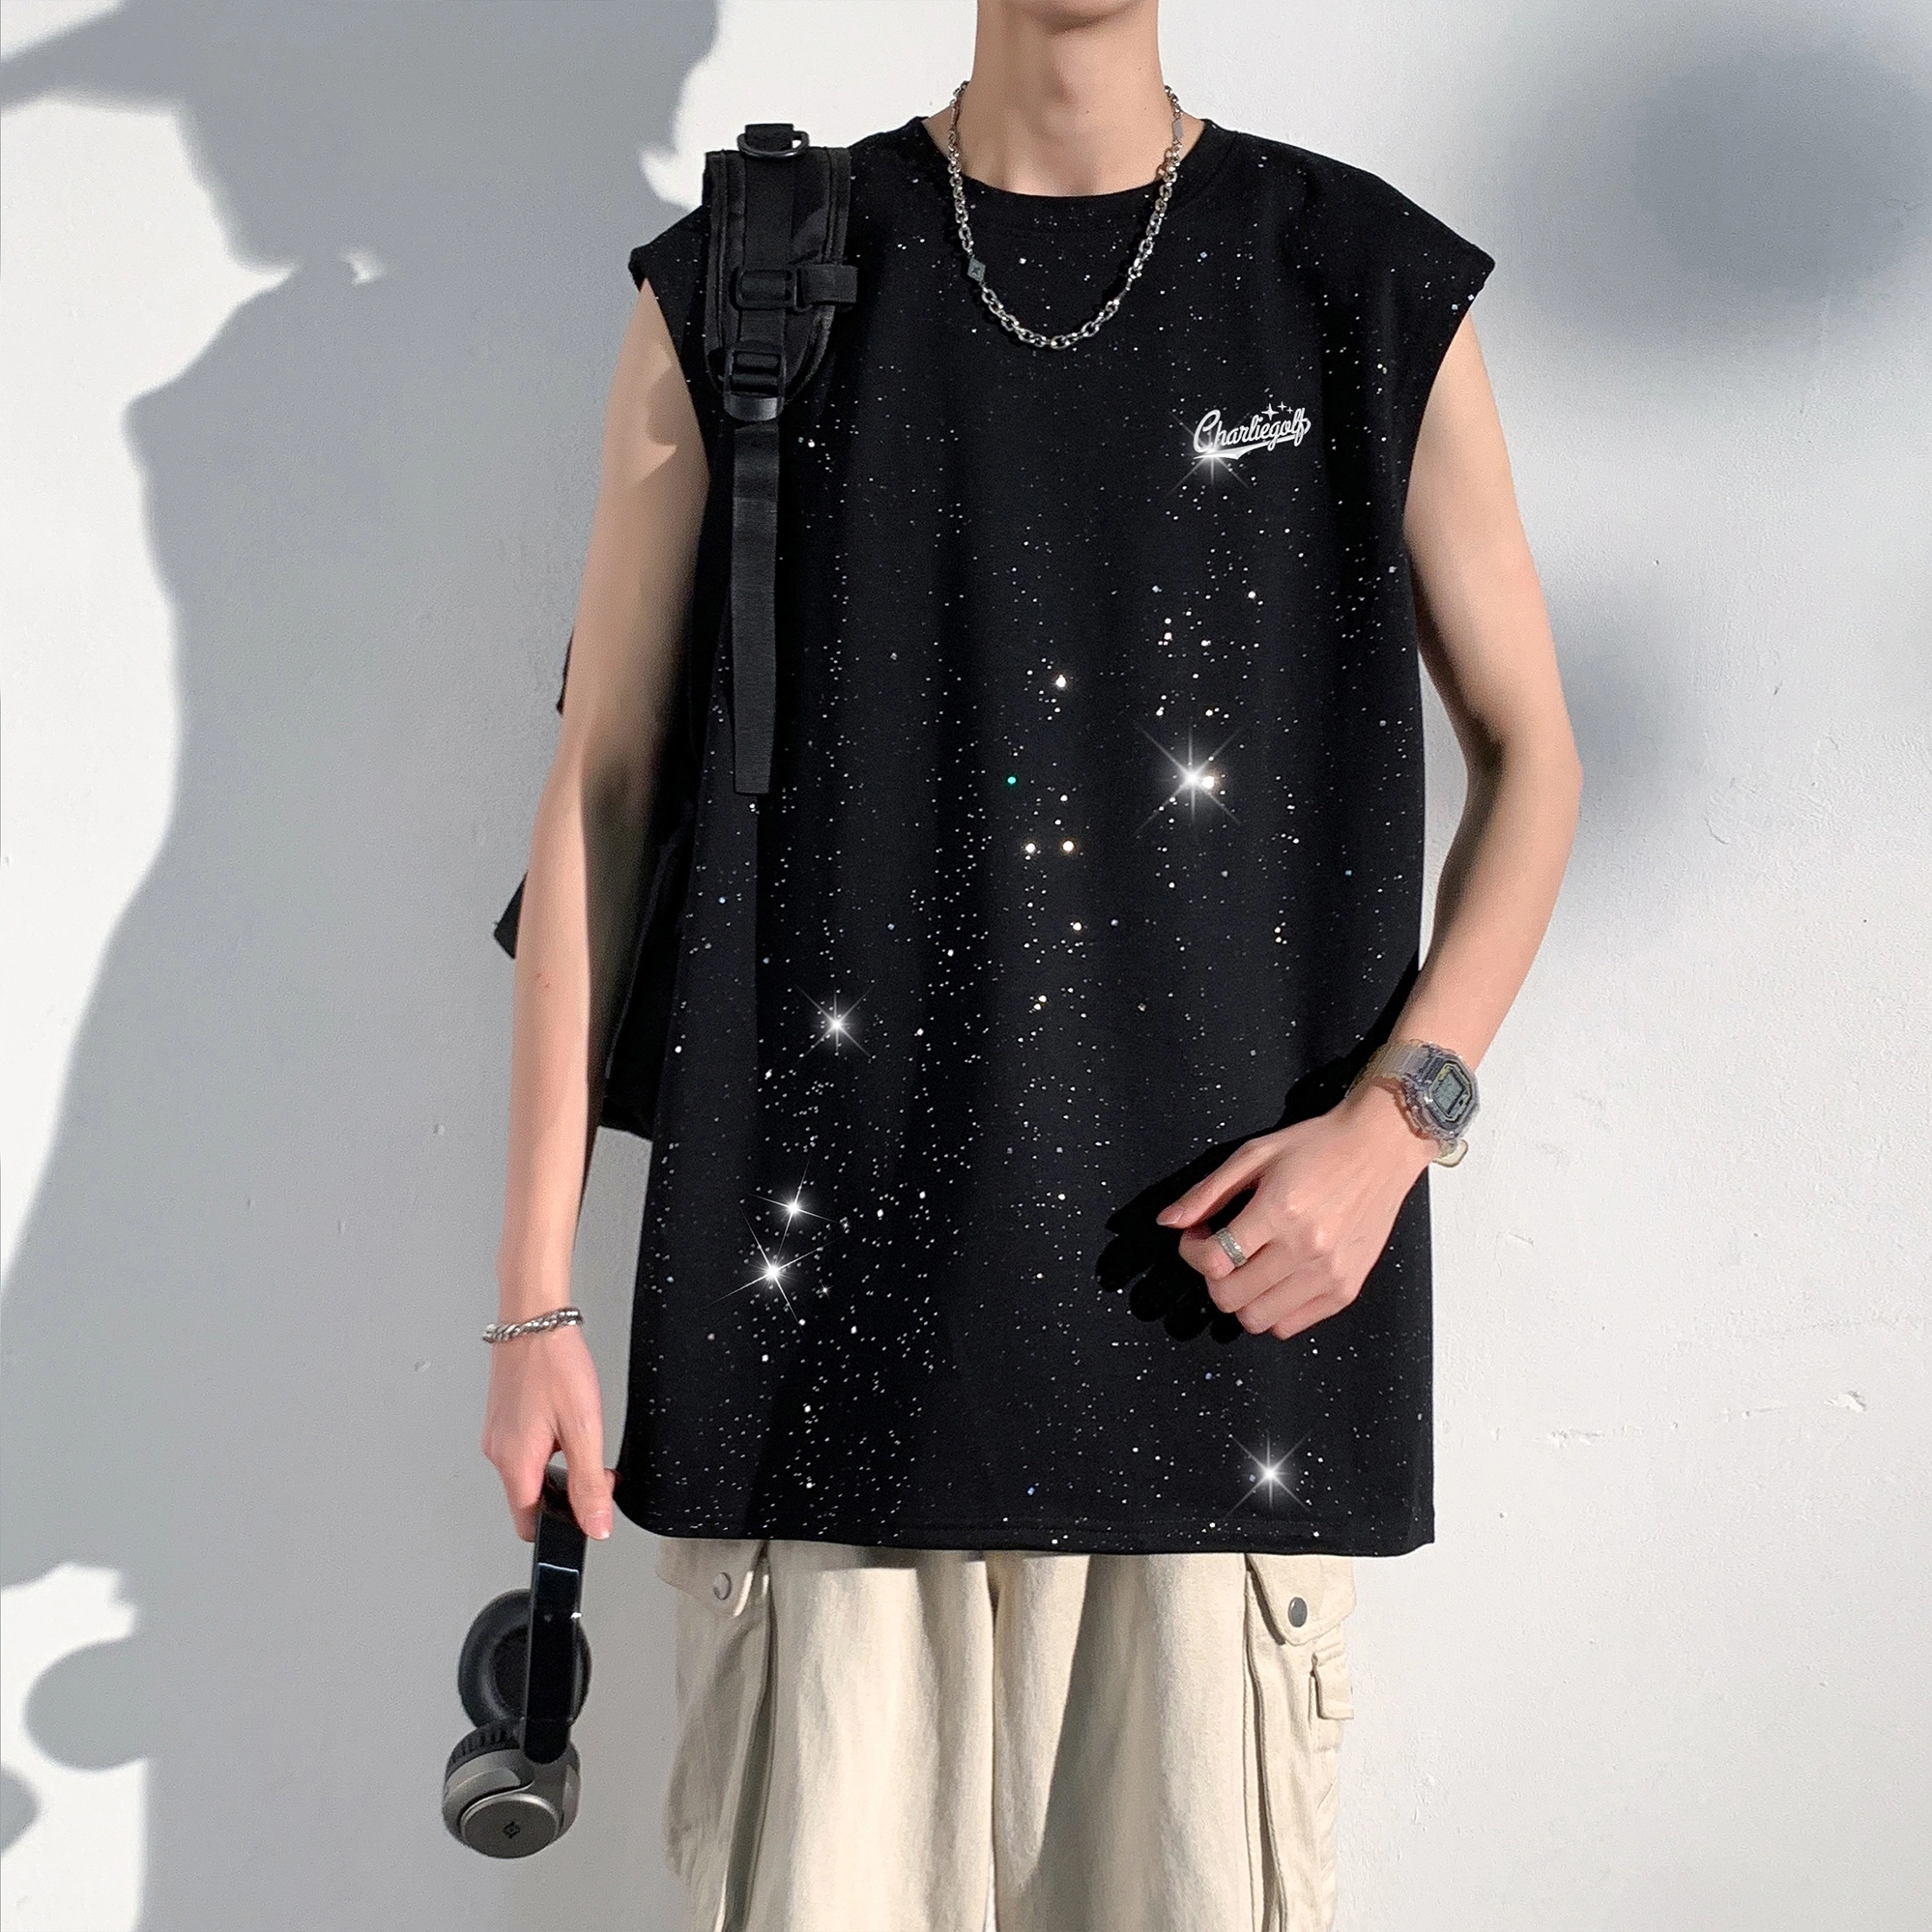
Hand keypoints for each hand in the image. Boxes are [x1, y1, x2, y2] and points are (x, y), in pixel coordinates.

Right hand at [480, 1321, 614, 1540]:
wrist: (534, 1318)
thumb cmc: (554, 1364)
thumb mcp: (583, 1428)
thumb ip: (589, 1482)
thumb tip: (595, 1525)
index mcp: (515, 1462)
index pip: (530, 1524)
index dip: (562, 1525)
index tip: (590, 1504)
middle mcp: (499, 1452)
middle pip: (531, 1499)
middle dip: (567, 1493)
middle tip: (597, 1466)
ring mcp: (498, 1434)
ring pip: (530, 1472)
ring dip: (560, 1466)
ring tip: (581, 1432)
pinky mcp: (503, 1417)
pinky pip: (525, 1448)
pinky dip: (549, 1445)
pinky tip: (565, 1418)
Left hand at [1154, 1086, 1435, 1339]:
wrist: (1380, 1150)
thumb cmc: (1317, 1146)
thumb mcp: (1254, 1155)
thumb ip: (1207, 1192)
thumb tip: (1168, 1222)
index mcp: (1279, 1211)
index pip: (1214, 1262)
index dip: (1192, 1253)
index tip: (1197, 1237)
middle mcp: (1306, 1249)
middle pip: (1230, 1298)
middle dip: (1213, 1277)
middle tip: (1222, 1251)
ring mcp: (1329, 1274)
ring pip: (1258, 1320)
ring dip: (1241, 1298)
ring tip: (1250, 1266)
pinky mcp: (1347, 1290)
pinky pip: (1291, 1325)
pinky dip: (1273, 1309)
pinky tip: (1276, 1278)